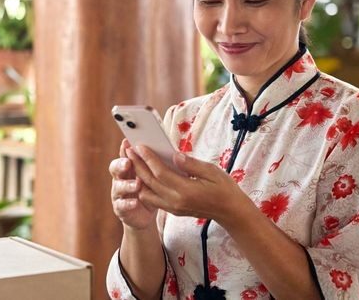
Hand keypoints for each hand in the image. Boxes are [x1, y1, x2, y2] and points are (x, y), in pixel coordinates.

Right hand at [109, 140, 157, 229]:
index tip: (127, 143)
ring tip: (137, 184)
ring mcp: (118, 193)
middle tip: (128, 162)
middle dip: (121, 164)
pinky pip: (122, 205)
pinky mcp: (120, 208)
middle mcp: (120, 178)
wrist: (143, 214)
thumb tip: (173, 154)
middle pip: (116, 168)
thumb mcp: (155, 177)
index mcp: (128, 168)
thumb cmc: (150, 190)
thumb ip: (157, 166)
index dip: (124, 149)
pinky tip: (135, 202)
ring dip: (127, 184)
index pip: (124, 155)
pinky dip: (128, 203)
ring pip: (118, 186)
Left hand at [126, 145, 248, 223]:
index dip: (148, 158)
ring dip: (138, 176)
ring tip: (133, 161)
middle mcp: (176, 201)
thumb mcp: (212, 171)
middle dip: (137, 165)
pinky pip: (152, 199)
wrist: (230, 212)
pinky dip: (144, 186)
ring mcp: (173, 208)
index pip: (161, 173)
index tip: (139, 146)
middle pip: (149, 182)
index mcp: (187, 191)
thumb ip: (191, 164)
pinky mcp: (172, 210)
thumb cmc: (224, 189)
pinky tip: (143, 174)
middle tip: (129, 150)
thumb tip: (174, 155)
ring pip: (147, 192)